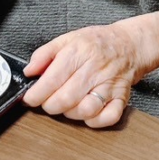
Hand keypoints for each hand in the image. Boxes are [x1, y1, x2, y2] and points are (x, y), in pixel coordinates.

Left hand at [23, 22, 144, 128]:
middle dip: (50, 106)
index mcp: (79, 51)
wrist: (129, 44)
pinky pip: (108, 117)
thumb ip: (44, 53)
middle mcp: (95, 68)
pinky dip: (95, 121)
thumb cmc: (97, 42)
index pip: (52, 79)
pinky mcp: (122, 97)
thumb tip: (29, 71)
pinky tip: (87, 112)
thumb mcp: (68, 38)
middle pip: (66, 99)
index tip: (29, 98)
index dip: (36, 94)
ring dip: (70, 113)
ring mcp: (110, 84)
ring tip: (67, 105)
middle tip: (47, 101)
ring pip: (85, 111)